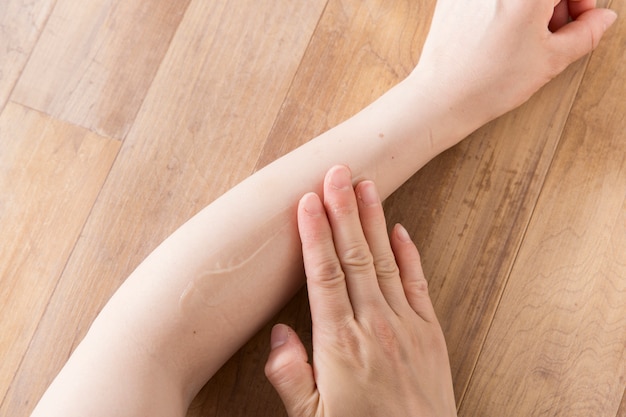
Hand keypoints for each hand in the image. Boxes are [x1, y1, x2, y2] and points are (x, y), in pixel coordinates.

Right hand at [265, 166, 456, 416]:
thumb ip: (291, 376)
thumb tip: (280, 333)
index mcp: (340, 344)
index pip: (323, 275)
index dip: (315, 234)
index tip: (308, 201)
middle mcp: (374, 326)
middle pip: (355, 256)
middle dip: (343, 211)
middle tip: (337, 172)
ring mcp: (406, 327)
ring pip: (386, 261)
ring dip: (374, 221)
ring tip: (365, 186)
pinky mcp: (430, 333)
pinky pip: (417, 284)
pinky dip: (409, 254)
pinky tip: (400, 229)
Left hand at [412, 0, 616, 125]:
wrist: (442, 98)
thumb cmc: (489, 83)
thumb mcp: (550, 60)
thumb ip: (585, 33)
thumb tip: (601, 18)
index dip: (581, 0)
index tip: (579, 16)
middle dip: (556, 1)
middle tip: (553, 29)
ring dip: (530, 5)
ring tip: (525, 36)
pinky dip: (503, 6)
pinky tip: (500, 33)